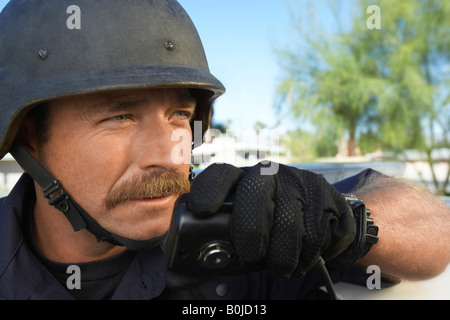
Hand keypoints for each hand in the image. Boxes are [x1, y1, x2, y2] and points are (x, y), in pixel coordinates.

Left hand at [186, 162, 355, 278]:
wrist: (324, 214)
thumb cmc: (271, 223)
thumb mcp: (243, 224)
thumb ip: (216, 239)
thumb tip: (179, 270)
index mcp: (241, 178)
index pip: (221, 174)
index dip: (209, 190)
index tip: (201, 210)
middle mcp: (269, 174)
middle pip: (255, 194)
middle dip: (250, 231)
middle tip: (250, 254)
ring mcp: (299, 183)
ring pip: (288, 221)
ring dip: (282, 255)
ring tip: (279, 266)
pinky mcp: (326, 197)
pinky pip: (315, 235)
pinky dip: (305, 258)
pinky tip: (300, 258)